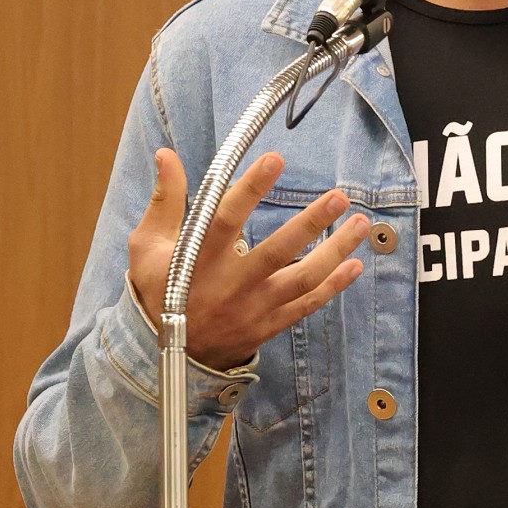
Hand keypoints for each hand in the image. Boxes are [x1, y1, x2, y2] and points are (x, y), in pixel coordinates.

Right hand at [128, 149, 370, 369]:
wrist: (169, 353)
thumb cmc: (159, 290)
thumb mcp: (148, 246)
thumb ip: (165, 200)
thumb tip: (166, 155)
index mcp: (198, 259)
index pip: (226, 218)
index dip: (250, 189)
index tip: (275, 160)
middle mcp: (231, 283)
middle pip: (277, 251)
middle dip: (311, 223)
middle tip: (339, 197)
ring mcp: (254, 307)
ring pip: (302, 278)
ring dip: (335, 251)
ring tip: (360, 224)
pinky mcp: (269, 324)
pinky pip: (307, 304)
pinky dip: (334, 286)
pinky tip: (355, 265)